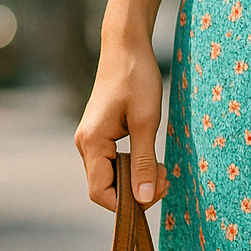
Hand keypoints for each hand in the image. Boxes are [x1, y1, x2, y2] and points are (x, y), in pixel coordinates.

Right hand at [73, 30, 169, 212]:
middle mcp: (85, 145)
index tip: (155, 191)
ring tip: (161, 169)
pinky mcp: (101, 137)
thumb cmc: (137, 79)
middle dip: (136, 192)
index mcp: (91, 142)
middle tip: (165, 178)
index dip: (127, 203)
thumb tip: (144, 198)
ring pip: (111, 179)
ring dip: (137, 181)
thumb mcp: (147, 122)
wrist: (126, 47)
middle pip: (106, 190)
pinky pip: (114, 165)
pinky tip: (151, 161)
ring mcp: (91, 141)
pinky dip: (133, 169)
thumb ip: (144, 162)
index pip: (101, 194)